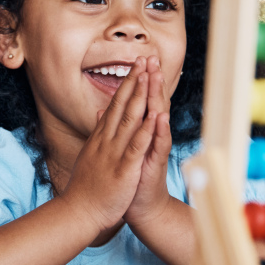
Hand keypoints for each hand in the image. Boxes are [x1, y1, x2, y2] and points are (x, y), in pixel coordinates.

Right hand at [62, 58, 156, 231]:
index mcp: (101, 138)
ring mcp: (115, 153)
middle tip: (143, 59)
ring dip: (140, 97)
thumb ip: (96, 133)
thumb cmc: (87, 187)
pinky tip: (155, 116)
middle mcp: (106, 140)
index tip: (135, 67)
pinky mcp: (124, 168)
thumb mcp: (90, 154)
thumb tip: (98, 114)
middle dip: (134, 82)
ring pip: (130, 119)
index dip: (126, 85)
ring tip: (149, 76)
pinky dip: (147, 130)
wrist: (80, 212)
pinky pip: (137, 146)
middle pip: (122, 106)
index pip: (115, 106)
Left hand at [124, 56, 173, 229]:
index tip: (138, 59)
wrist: (142, 206)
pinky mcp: (156, 163)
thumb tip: (104, 109)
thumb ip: (115, 127)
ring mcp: (155, 149)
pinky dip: (160, 131)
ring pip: (158, 119)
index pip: (141, 100)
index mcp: (140, 131)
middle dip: (151, 81)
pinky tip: (160, 117)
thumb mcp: (121, 149)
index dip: (140, 80)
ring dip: (158, 98)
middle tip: (151, 58)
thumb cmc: (132, 176)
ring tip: (157, 77)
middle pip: (152, 103)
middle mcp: (150, 137)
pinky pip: (160, 145)